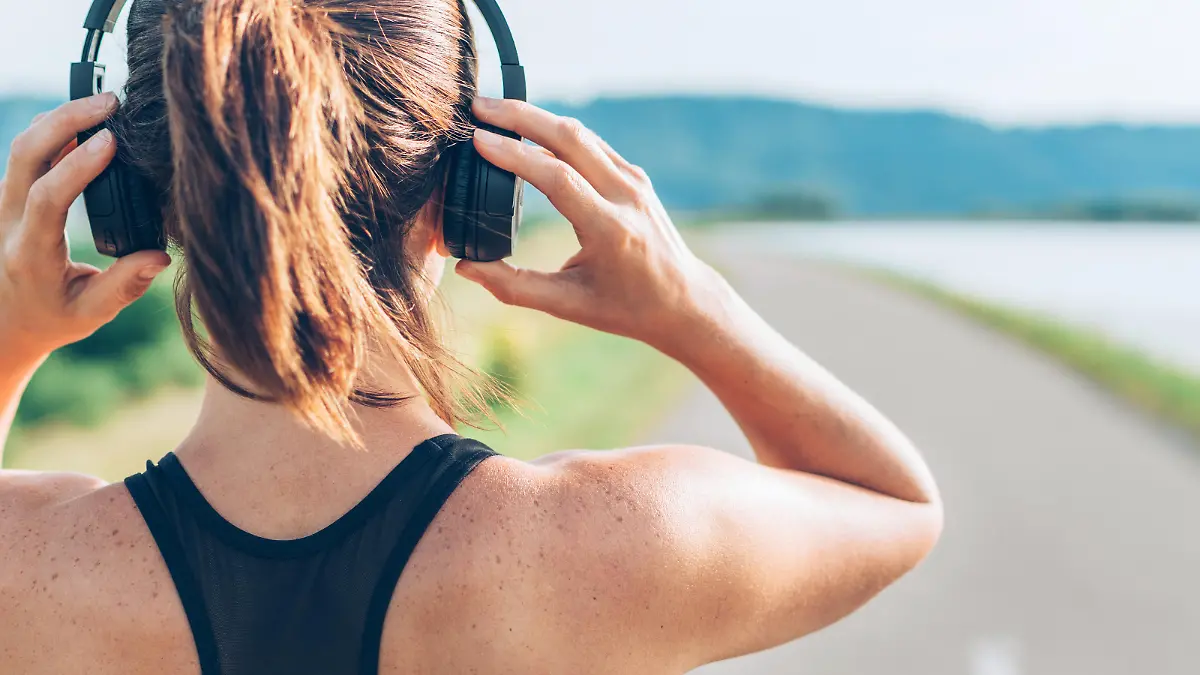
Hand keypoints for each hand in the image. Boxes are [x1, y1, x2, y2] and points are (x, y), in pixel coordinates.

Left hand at [0, 95, 170, 365]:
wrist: (8, 318)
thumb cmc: (54, 315)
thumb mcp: (92, 313)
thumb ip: (124, 286)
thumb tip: (160, 256)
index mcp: (30, 253)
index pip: (46, 198)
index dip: (77, 166)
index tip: (112, 141)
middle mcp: (9, 221)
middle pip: (25, 154)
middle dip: (65, 120)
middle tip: (110, 102)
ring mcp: (6, 202)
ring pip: (23, 145)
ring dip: (61, 118)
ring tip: (104, 104)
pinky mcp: (14, 191)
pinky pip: (29, 149)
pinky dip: (56, 127)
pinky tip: (88, 119)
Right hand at [458, 98, 728, 349]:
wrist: (684, 300)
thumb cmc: (626, 308)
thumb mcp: (568, 305)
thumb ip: (514, 287)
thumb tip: (465, 267)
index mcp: (610, 230)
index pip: (557, 178)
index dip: (515, 154)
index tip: (478, 139)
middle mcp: (626, 197)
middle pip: (569, 138)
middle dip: (520, 116)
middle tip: (478, 106)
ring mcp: (634, 181)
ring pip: (581, 134)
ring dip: (536, 117)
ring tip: (495, 112)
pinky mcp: (634, 176)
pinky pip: (591, 143)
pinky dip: (556, 131)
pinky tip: (529, 127)